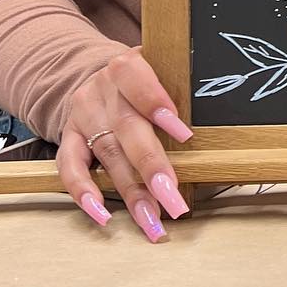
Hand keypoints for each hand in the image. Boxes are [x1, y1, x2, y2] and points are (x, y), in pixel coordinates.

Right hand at [56, 46, 194, 239]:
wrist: (99, 76)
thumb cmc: (144, 79)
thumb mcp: (161, 69)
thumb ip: (178, 87)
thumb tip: (219, 118)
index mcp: (127, 67)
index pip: (139, 82)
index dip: (158, 104)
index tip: (184, 134)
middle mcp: (103, 91)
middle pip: (128, 129)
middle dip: (151, 166)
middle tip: (171, 198)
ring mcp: (84, 115)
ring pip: (108, 154)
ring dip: (131, 191)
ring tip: (151, 219)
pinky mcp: (68, 136)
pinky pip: (70, 166)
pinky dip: (84, 192)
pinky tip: (102, 215)